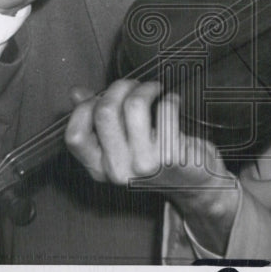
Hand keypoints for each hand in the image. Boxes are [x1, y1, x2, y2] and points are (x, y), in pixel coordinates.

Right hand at [66, 80, 238, 254]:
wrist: (195, 186)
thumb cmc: (157, 160)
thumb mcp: (122, 146)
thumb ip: (96, 121)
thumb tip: (76, 93)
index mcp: (99, 168)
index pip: (75, 135)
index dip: (86, 107)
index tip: (103, 96)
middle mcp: (118, 169)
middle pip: (105, 111)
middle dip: (120, 87)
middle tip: (134, 85)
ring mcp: (145, 164)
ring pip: (134, 106)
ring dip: (146, 88)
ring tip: (154, 89)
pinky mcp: (171, 155)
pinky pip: (166, 109)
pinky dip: (171, 98)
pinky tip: (173, 103)